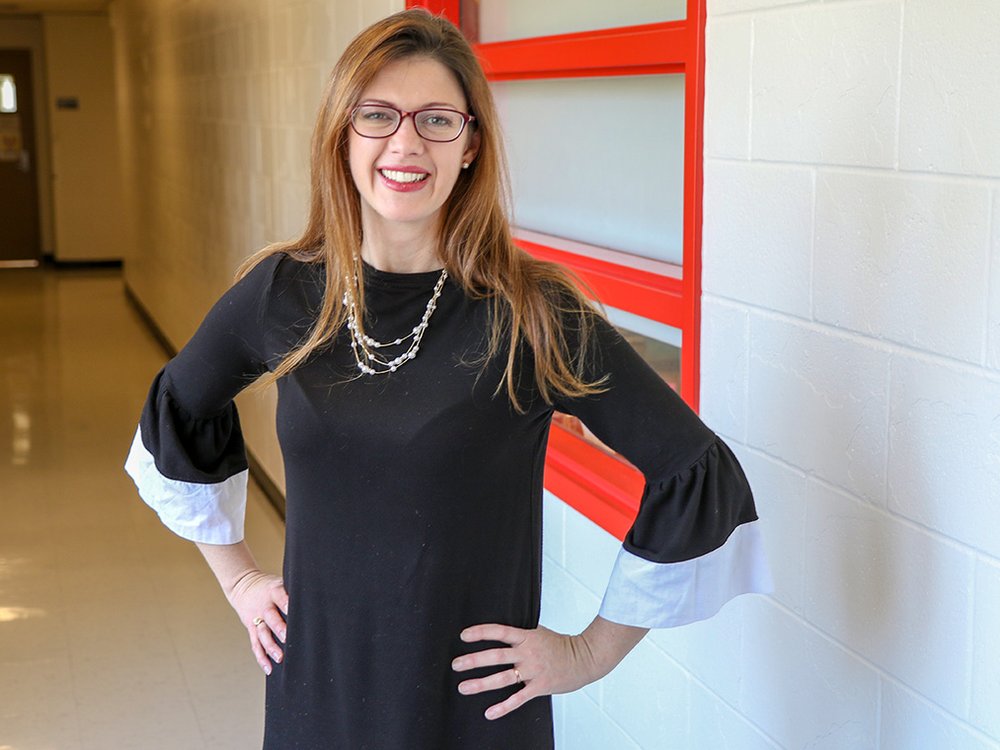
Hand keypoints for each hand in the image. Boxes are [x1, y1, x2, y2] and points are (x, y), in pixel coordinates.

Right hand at [226, 570, 288, 674]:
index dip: (287, 604)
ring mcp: (256, 619)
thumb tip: (315, 600)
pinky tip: (268, 667)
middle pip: (271, 618)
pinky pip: (255, 644)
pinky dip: (261, 657)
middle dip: (279, 628)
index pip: (280, 598)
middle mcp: (264, 606)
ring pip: (262, 634)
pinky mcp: (251, 629)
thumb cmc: (268, 586)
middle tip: (287, 638)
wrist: (243, 585)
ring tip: (280, 657)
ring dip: (270, 646)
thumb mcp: (280, 582)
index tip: (294, 611)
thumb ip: (293, 592)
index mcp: (273, 592)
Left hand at [451, 624, 602, 720]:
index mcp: (526, 637)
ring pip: (503, 678)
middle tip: (456, 664)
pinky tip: (489, 712)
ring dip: (481, 683)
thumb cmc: (560, 646)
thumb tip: (500, 632)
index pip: (499, 631)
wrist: (584, 658)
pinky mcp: (540, 686)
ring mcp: (533, 670)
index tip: (464, 636)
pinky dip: (503, 707)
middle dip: (473, 660)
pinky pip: (519, 698)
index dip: (481, 632)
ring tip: (464, 686)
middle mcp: (528, 653)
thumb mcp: (538, 633)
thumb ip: (520, 635)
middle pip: (496, 655)